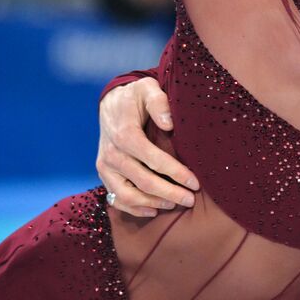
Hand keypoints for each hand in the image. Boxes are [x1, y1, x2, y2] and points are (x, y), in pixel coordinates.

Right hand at [96, 77, 198, 215]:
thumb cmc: (135, 98)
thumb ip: (159, 103)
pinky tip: (153, 210)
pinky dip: (134, 209)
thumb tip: (170, 124)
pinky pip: (116, 198)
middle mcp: (112, 154)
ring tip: (174, 204)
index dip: (176, 173)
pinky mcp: (103, 174)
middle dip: (170, 193)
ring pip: (128, 195)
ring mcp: (105, 166)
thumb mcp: (147, 89)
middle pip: (144, 182)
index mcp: (125, 134)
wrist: (110, 104)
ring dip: (153, 203)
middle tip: (190, 200)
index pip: (154, 160)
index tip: (195, 183)